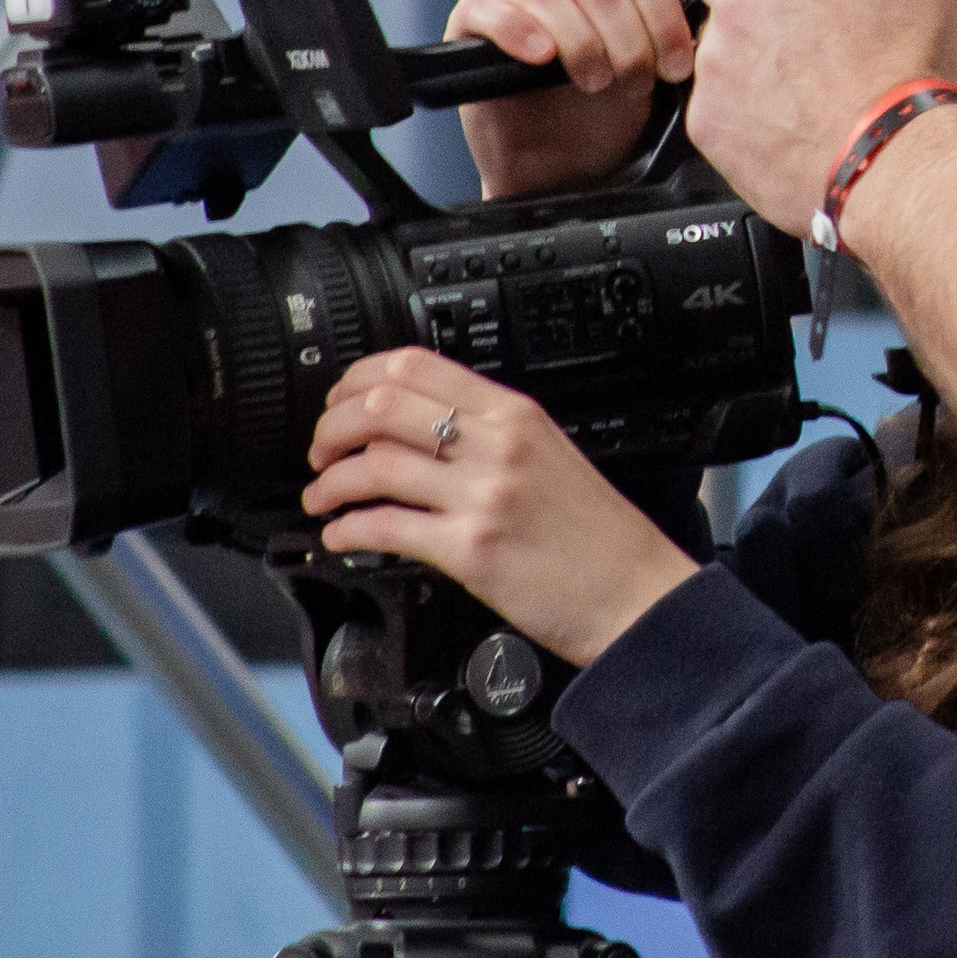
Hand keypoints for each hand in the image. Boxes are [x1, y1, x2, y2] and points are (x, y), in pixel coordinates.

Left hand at [301, 350, 699, 665]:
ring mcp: (484, 495)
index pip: (416, 366)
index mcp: (515, 413)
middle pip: (383, 406)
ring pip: (375, 465)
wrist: (635, 592)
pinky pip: (386, 528)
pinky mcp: (471, 550)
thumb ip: (490, 432)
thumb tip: (419, 426)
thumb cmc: (597, 534)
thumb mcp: (549, 453)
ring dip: (331, 481)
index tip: (340, 399)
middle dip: (332, 426)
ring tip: (323, 497)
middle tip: (321, 449)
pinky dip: (347, 530)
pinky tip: (341, 536)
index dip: (358, 378)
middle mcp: (498, 445)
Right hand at [446, 0, 694, 197]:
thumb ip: (672, 41)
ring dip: (580, 40)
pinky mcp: (471, 24)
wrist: (562, 170)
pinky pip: (485, 5)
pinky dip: (514, 28)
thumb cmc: (607, 120)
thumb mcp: (653, 76)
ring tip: (594, 82)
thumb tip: (709, 23)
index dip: (660, 14)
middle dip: (625, 37)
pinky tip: (540, 57)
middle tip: (633, 83)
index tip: (674, 66)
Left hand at [687, 0, 956, 233]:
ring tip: (805, 68)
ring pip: (709, 23)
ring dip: (743, 33)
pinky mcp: (707, 120)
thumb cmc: (934, 71)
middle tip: (808, 9)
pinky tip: (790, 110)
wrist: (911, 176)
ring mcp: (717, 60)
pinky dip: (739, 94)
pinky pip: (707, 89)